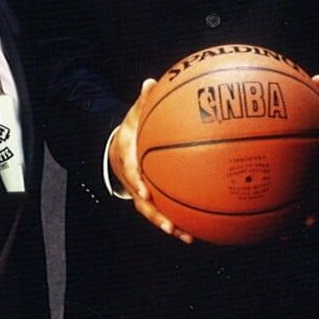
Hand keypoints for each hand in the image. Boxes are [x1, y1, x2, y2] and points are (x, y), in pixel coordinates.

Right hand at [108, 79, 193, 243]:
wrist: (119, 148)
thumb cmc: (132, 129)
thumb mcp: (133, 114)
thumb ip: (142, 102)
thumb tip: (150, 82)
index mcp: (128, 159)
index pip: (130, 173)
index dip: (137, 183)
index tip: (146, 191)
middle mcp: (133, 181)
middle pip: (142, 204)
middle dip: (156, 216)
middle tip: (170, 226)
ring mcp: (141, 193)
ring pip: (153, 213)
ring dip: (169, 226)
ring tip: (188, 237)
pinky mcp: (152, 199)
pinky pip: (164, 211)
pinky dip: (179, 221)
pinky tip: (199, 230)